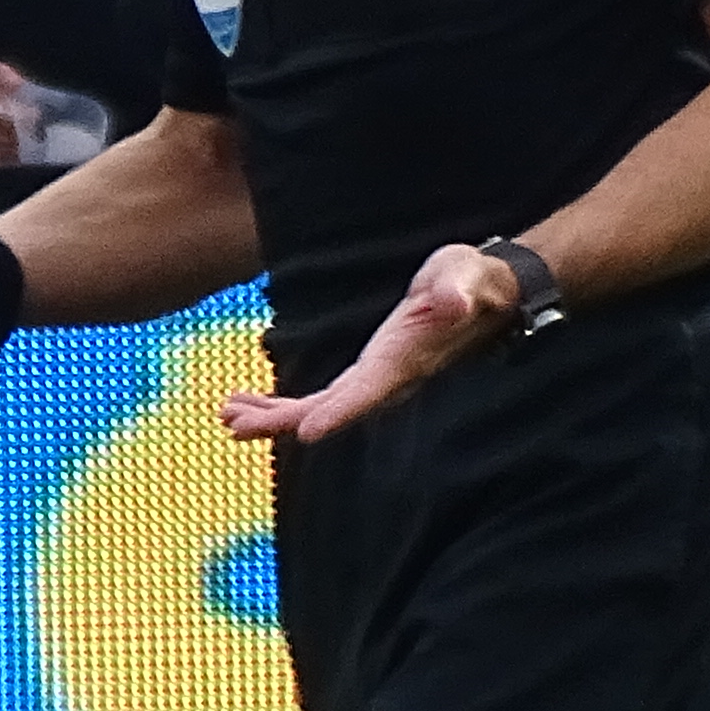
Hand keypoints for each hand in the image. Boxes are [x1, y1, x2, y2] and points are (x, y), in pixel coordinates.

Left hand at [218, 238, 517, 442]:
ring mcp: (374, 382)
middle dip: (282, 421)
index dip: (339, 412)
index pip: (368, 392)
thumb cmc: (470, 282)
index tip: (307, 433)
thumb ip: (458, 292)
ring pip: (318, 411)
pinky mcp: (366, 374)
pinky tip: (250, 403)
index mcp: (404, 362)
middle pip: (330, 411)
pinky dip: (284, 405)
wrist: (481, 293)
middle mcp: (386, 382)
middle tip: (235, 424)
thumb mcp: (465, 278)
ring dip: (273, 417)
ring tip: (228, 417)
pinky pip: (320, 400)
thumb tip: (453, 300)